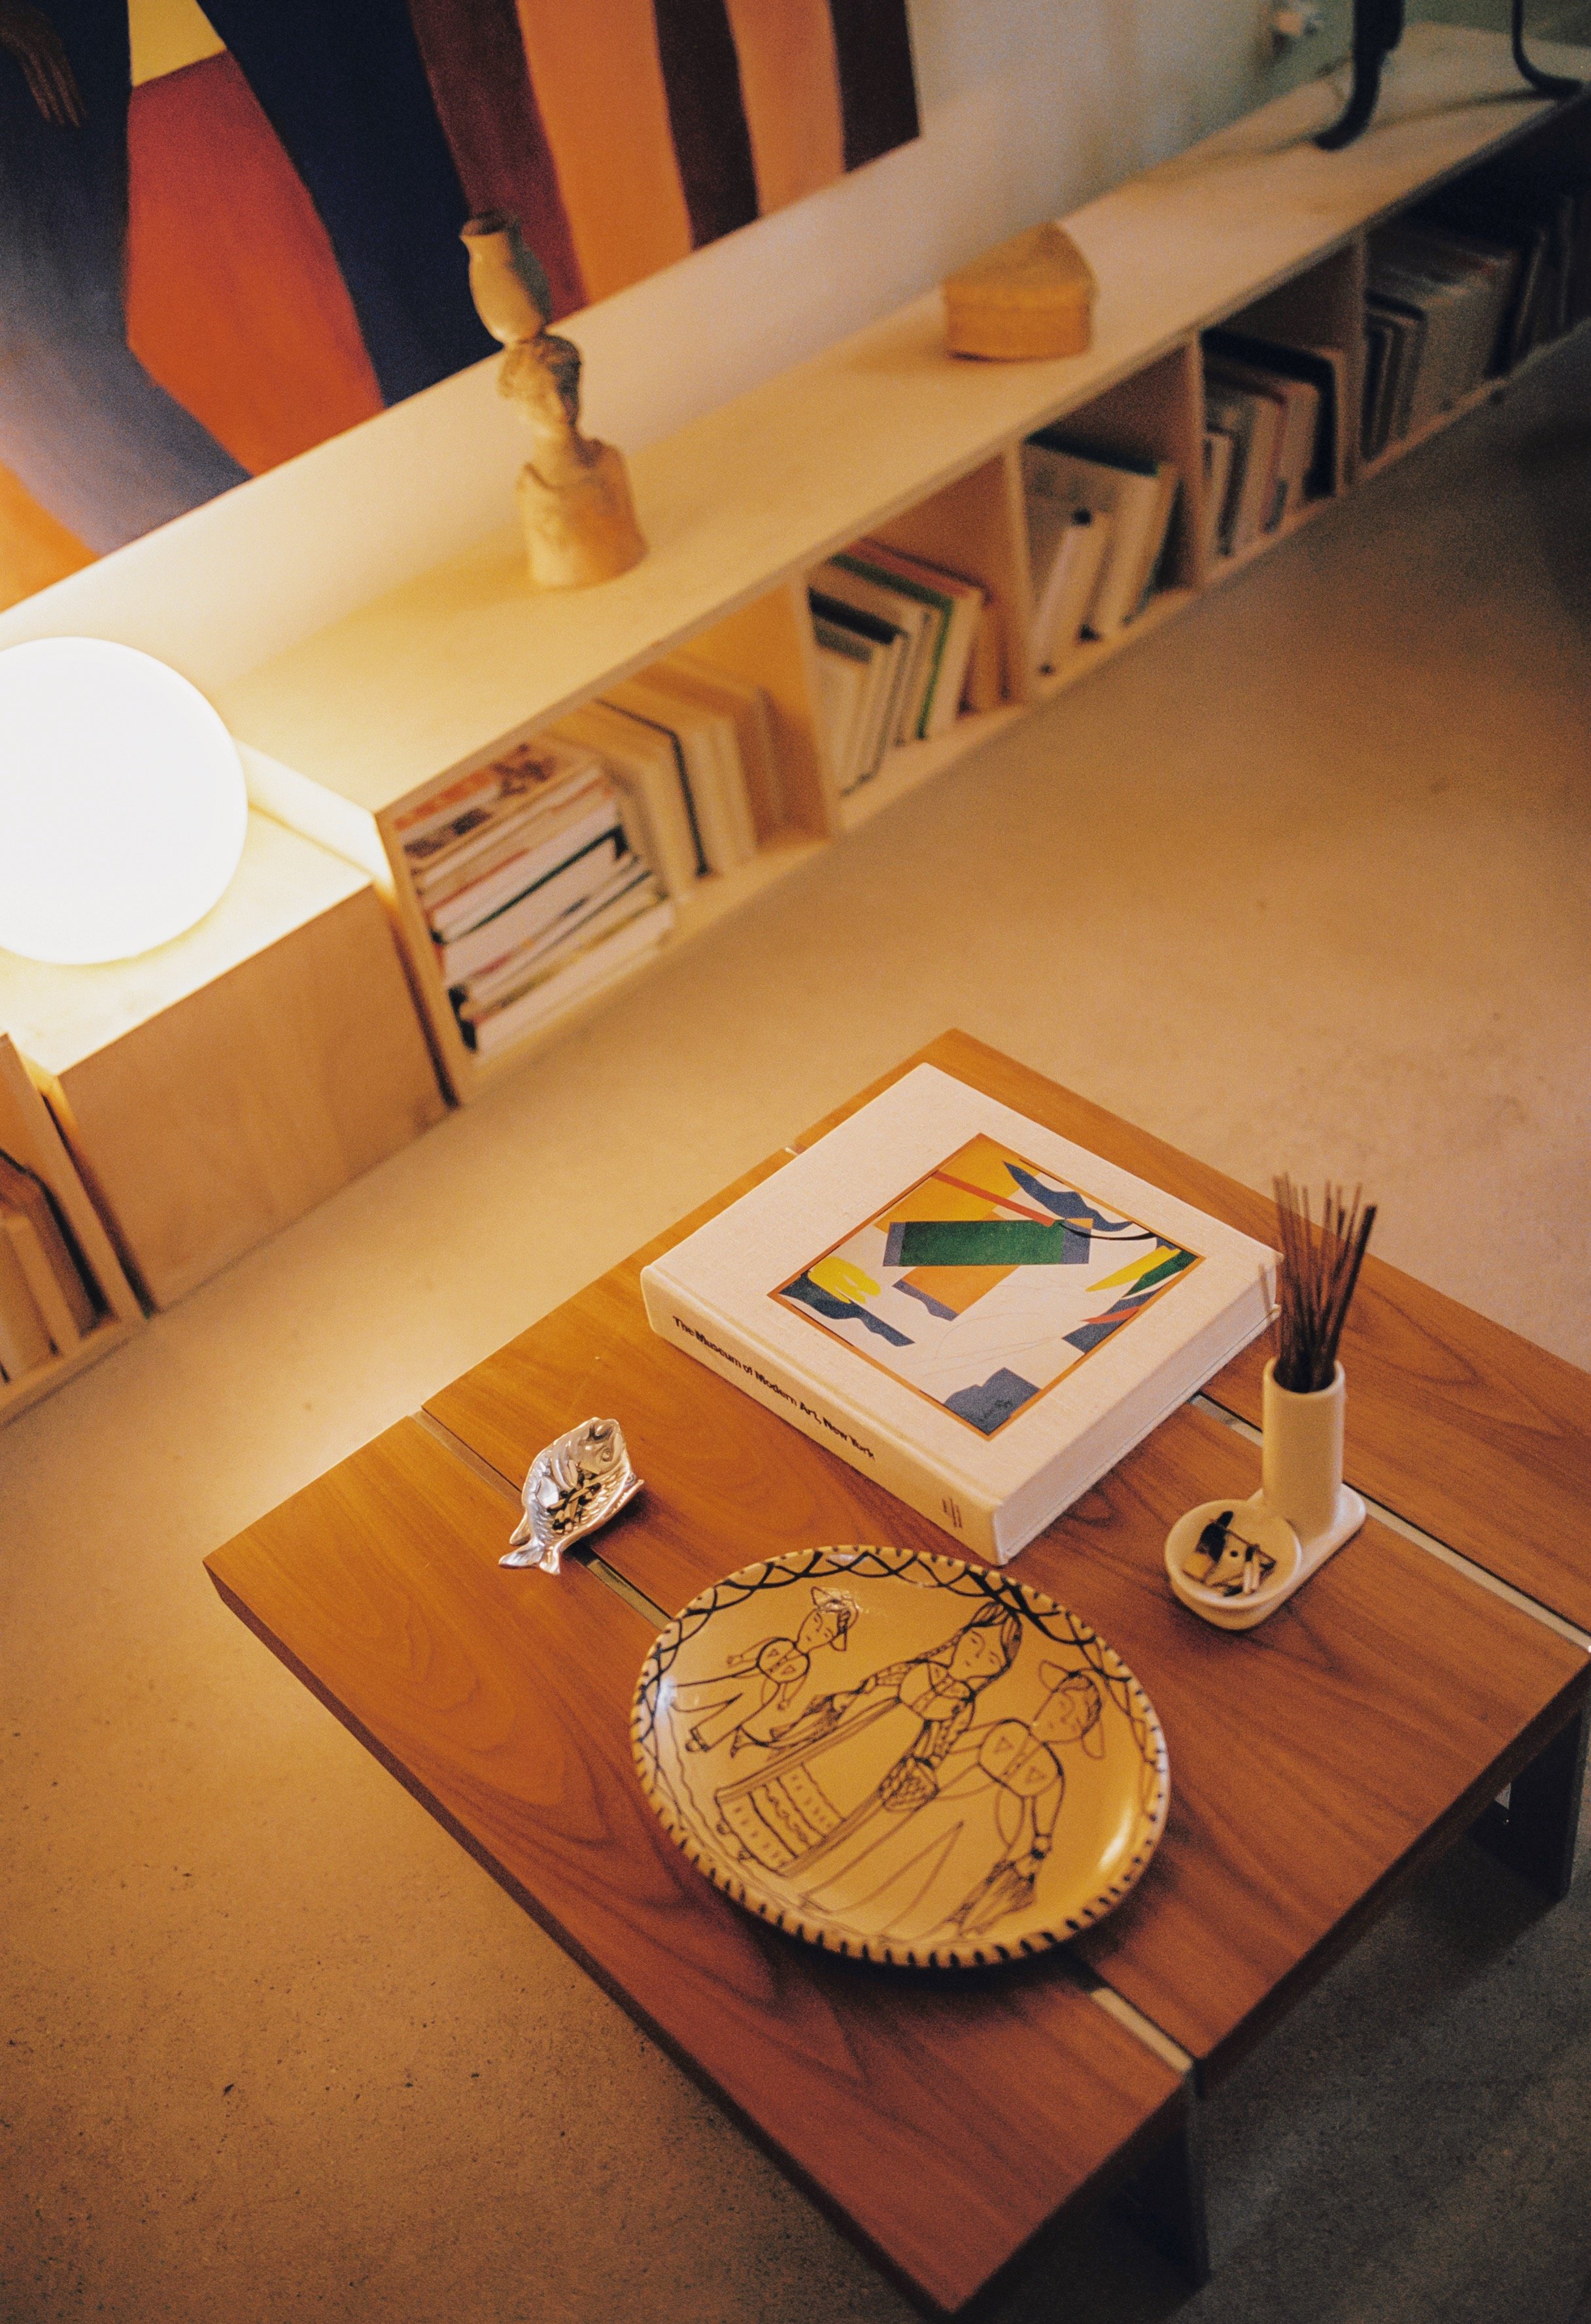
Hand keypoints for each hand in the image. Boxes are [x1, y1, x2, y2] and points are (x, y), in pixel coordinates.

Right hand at [0, 1, 83, 124]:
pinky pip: (36, 79)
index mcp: (53, 40)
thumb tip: (46, 35)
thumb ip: (40, 31)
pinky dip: (43, 99)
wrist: (1, 8)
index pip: (67, 73)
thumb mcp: (30, 24)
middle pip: (64, 80)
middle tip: (80, 124)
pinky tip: (49, 116)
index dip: (76, 94)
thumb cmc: (12, 15)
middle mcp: (50, 43)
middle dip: (73, 103)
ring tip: (67, 124)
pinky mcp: (27, 50)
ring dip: (61, 105)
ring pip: (55, 82)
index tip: (84, 113)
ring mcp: (40, 47)